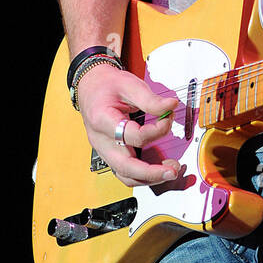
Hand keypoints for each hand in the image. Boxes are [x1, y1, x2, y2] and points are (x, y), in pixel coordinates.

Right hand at [75, 63, 181, 186]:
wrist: (90, 87)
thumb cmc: (107, 86)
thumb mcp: (129, 84)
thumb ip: (150, 99)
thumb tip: (171, 105)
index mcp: (102, 120)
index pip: (132, 135)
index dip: (156, 131)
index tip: (168, 120)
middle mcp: (101, 140)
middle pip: (125, 167)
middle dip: (151, 173)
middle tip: (172, 171)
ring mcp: (103, 150)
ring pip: (124, 175)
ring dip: (148, 178)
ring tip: (169, 171)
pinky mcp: (109, 154)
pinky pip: (124, 172)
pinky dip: (142, 175)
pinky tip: (157, 170)